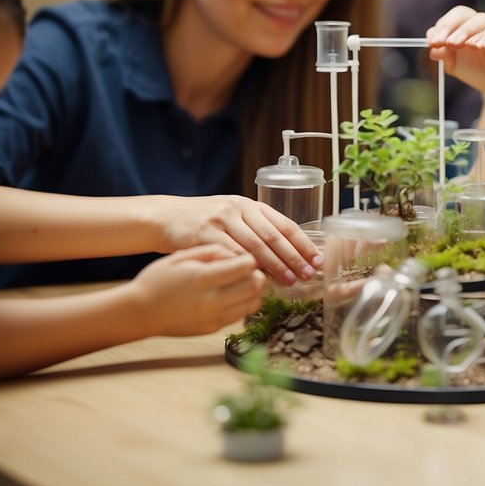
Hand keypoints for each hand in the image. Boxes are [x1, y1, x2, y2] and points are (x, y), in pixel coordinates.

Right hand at [131, 245, 264, 335]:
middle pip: (255, 287)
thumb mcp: (182, 256)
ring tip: (243, 283)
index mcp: (202, 278)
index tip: (246, 257)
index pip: (246, 267)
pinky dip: (243, 304)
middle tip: (250, 270)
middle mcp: (211, 300)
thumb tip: (237, 255)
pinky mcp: (212, 328)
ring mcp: (213, 317)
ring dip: (255, 292)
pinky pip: (239, 315)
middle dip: (258, 275)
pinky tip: (231, 295)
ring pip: (253, 304)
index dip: (251, 259)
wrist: (140, 312)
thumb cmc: (158, 280)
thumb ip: (212, 251)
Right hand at [151, 195, 322, 285]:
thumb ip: (257, 230)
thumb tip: (289, 256)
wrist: (167, 217)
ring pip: (253, 245)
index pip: (284, 224)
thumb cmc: (206, 222)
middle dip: (293, 257)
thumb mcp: (234, 217)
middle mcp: (238, 209)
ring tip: (288, 280)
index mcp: (250, 205)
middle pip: (272, 235)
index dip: (303, 243)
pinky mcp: (203, 233)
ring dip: (274, 265)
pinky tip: (255, 278)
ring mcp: (220, 220)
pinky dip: (244, 267)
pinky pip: (228, 253)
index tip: (317, 259)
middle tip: (307, 274)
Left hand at [426, 6, 484, 113]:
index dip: (447, 24)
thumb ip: (444, 55)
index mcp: (475, 29)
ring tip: (474, 46)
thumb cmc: (479, 72)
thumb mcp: (456, 65)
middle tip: (450, 43)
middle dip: (464, 30)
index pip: (462, 15)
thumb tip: (432, 48)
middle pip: (481, 20)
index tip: (434, 40)